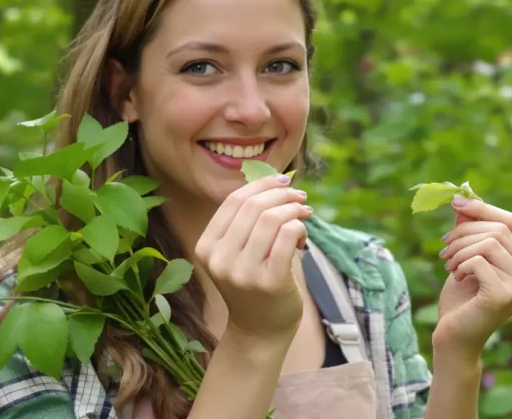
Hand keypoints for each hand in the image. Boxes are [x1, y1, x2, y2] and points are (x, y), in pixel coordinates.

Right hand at [194, 174, 312, 341]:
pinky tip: (302, 237)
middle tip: (301, 198)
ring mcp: (242, 272)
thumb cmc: (253, 285)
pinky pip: (287, 236)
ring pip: (272, 219)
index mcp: (207, 247)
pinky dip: (298, 228)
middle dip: (283, 194)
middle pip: (254, 207)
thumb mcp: (238, 253)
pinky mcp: (268, 282)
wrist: (259, 331)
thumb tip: (275, 181)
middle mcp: (220, 259)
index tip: (283, 181)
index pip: (233, 201)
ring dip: (294, 210)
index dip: (261, 185)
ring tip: (304, 215)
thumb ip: (247, 222)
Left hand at [432, 195, 511, 358]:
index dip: (484, 209)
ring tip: (449, 265)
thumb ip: (472, 227)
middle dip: (464, 233)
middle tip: (444, 248)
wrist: (454, 336)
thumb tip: (464, 195)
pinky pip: (480, 261)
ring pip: (489, 243)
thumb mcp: (468, 255)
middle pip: (499, 230)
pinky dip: (461, 265)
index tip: (455, 203)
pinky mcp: (506, 295)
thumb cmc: (463, 296)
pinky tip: (457, 278)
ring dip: (460, 250)